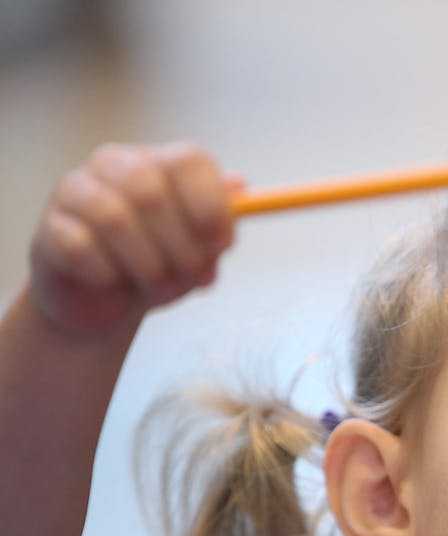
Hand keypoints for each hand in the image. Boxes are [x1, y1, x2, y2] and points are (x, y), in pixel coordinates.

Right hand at [28, 142, 238, 335]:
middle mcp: (114, 166)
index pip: (188, 160)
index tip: (223, 246)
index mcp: (158, 163)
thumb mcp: (200, 249)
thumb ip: (221, 221)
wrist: (105, 303)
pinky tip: (115, 285)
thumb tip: (239, 186)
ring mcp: (75, 192)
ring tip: (160, 288)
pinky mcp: (49, 228)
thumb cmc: (160, 266)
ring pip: (114, 219)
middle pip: (151, 191)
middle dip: (182, 247)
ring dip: (149, 266)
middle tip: (195, 278)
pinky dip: (109, 275)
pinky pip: (81, 248)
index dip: (210, 205)